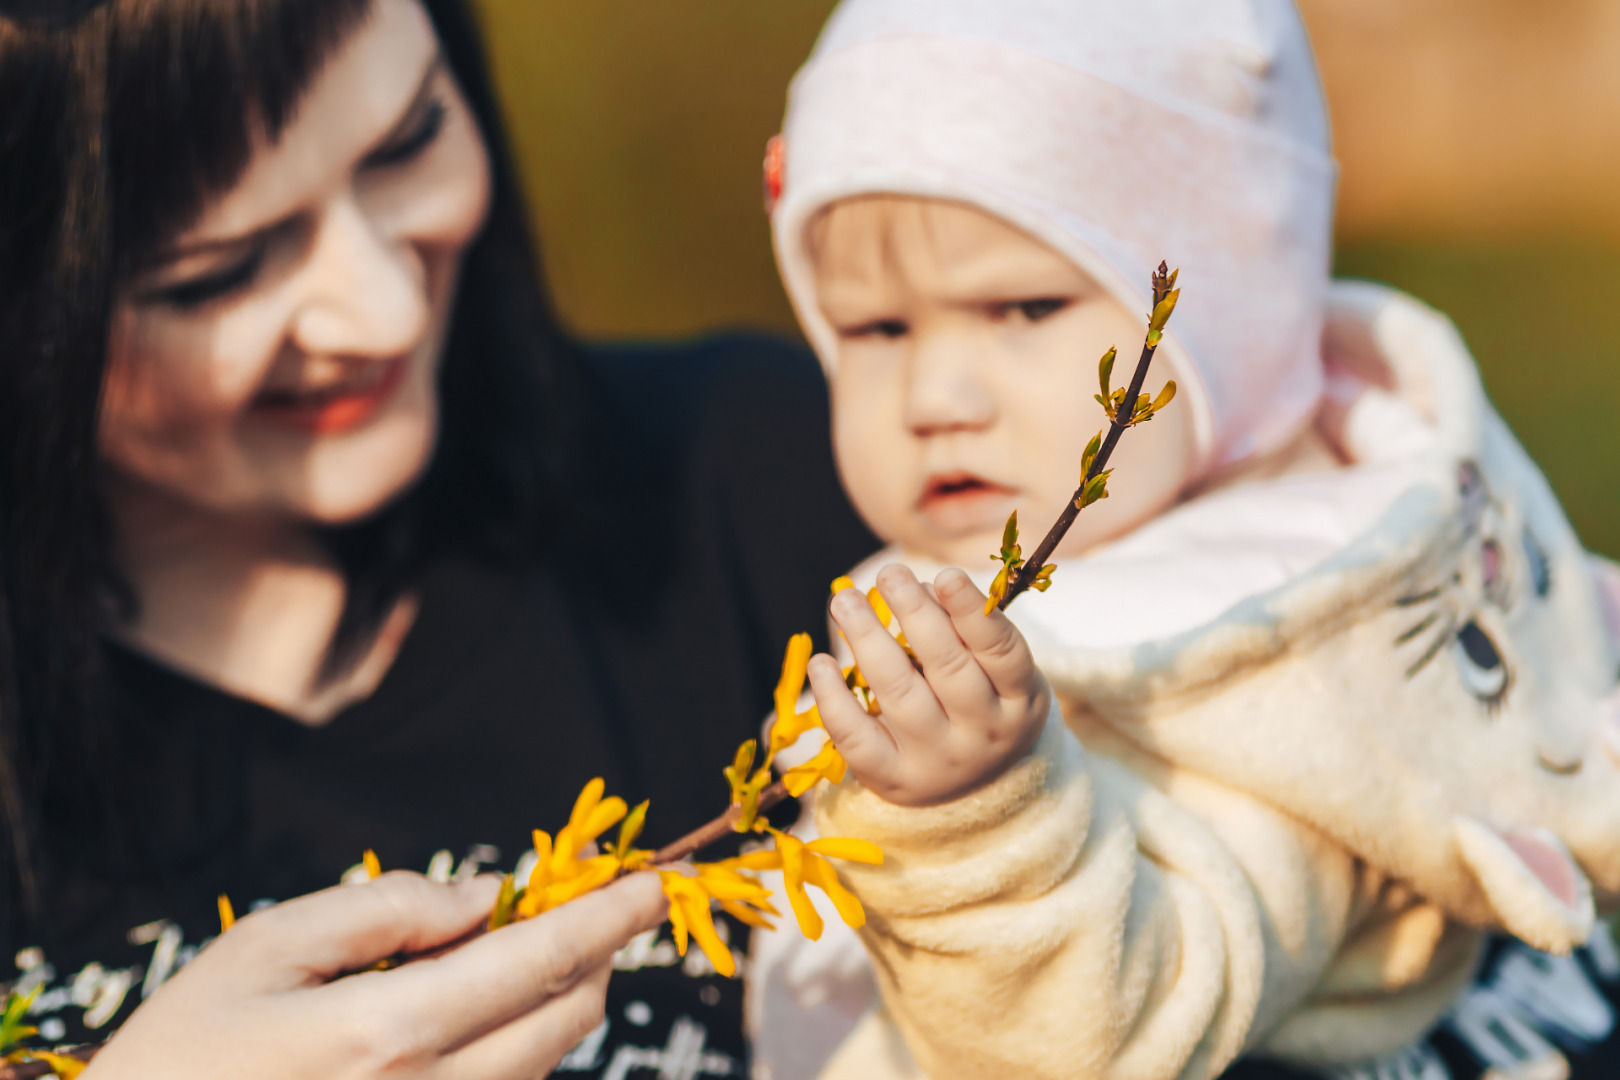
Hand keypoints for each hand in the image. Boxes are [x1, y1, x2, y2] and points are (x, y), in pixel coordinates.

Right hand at [84, 870, 666, 1079]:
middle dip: (595, 952)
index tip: (652, 882)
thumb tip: (489, 893)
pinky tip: (474, 1014)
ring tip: (510, 952)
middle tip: (581, 902)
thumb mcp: (267, 946)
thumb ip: (389, 907)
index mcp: (388, 1035)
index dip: (608, 915)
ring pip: (545, 1062)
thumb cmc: (184, 1052)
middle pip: (567, 1017)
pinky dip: (519, 1046)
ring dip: (559, 998)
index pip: (539, 961)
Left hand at [808, 564, 1050, 806]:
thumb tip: (914, 587)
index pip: (1000, 650)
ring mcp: (938, 761)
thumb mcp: (996, 672)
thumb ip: (965, 631)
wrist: (974, 787)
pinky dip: (834, 699)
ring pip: (900, 695)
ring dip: (868, 640)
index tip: (943, 574)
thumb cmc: (980, 703)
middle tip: (888, 573)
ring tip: (845, 601)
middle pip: (947, 667)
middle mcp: (983, 735)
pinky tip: (822, 663)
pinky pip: (858, 738)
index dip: (971, 611)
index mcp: (1019, 700)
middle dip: (913, 613)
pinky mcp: (894, 780)